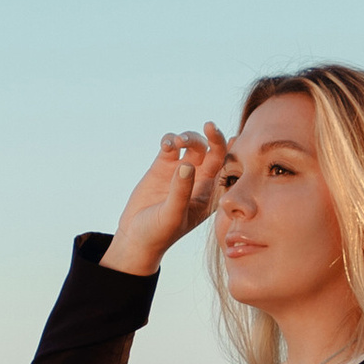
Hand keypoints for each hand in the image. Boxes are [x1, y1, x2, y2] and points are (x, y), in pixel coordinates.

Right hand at [103, 123, 227, 277]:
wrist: (136, 237)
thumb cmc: (159, 232)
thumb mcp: (172, 215)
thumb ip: (181, 191)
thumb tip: (187, 164)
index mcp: (209, 192)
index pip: (223, 165)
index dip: (226, 147)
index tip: (224, 135)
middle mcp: (198, 179)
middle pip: (210, 150)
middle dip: (210, 136)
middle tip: (207, 127)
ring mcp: (180, 171)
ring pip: (192, 144)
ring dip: (188, 137)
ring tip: (177, 142)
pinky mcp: (162, 167)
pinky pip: (170, 146)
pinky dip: (169, 140)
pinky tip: (167, 145)